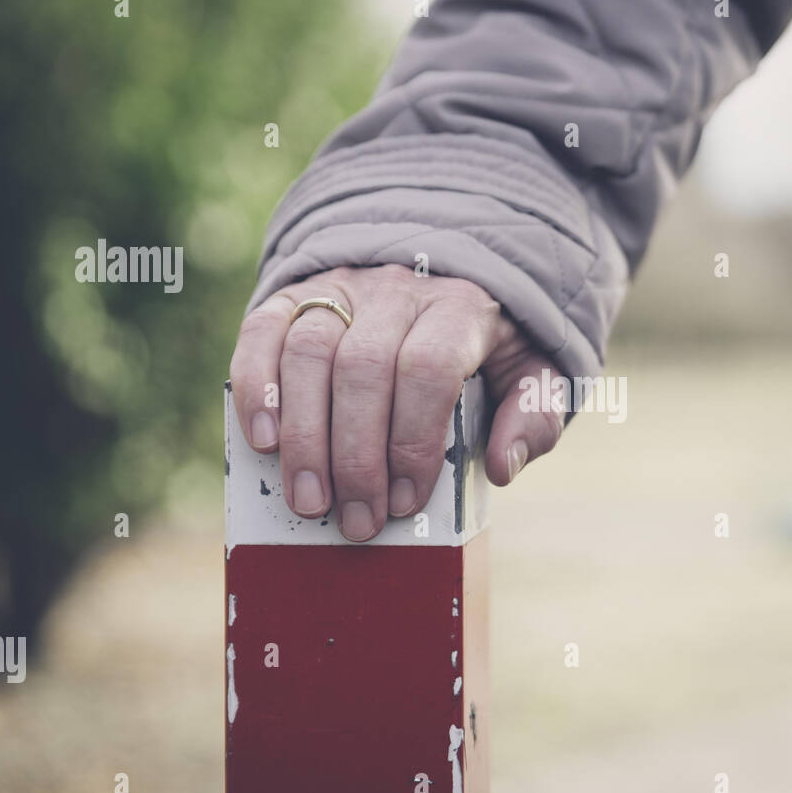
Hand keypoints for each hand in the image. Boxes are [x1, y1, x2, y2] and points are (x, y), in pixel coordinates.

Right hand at [229, 265, 563, 540]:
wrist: (450, 271)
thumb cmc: (491, 344)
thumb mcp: (534, 373)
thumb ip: (533, 417)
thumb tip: (504, 466)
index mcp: (461, 309)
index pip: (429, 369)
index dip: (412, 440)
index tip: (407, 501)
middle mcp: (399, 290)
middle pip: (364, 369)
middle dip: (356, 457)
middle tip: (355, 521)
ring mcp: (344, 287)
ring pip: (310, 353)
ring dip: (304, 436)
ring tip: (309, 502)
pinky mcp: (298, 294)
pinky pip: (264, 331)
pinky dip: (257, 387)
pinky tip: (264, 442)